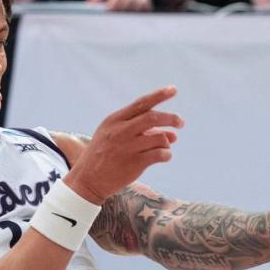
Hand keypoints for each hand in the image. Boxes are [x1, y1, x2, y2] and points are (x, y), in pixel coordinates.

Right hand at [64, 87, 183, 202]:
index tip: (173, 90)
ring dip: (167, 141)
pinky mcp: (134, 164)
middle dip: (170, 118)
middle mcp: (120, 131)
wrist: (88, 180)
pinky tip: (164, 156)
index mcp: (114, 120)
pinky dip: (166, 154)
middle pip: (152, 118)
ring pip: (159, 138)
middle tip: (181, 123)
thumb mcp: (112, 135)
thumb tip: (171, 133)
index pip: (141, 103)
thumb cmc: (103, 155)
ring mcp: (127, 147)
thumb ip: (138, 131)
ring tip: (165, 146)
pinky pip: (159, 155)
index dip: (159, 95)